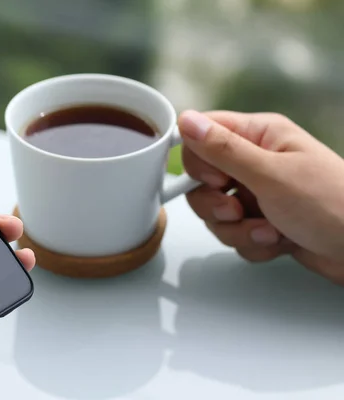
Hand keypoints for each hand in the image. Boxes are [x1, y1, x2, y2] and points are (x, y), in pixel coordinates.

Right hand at [178, 110, 343, 284]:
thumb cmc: (333, 205)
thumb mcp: (271, 174)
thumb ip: (222, 149)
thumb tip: (186, 120)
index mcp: (259, 136)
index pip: (202, 136)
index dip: (198, 163)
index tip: (218, 181)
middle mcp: (255, 161)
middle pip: (202, 181)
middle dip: (216, 206)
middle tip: (238, 211)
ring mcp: (258, 193)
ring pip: (216, 212)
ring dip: (238, 230)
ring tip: (271, 231)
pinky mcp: (262, 220)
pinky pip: (234, 232)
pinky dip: (252, 243)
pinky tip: (280, 241)